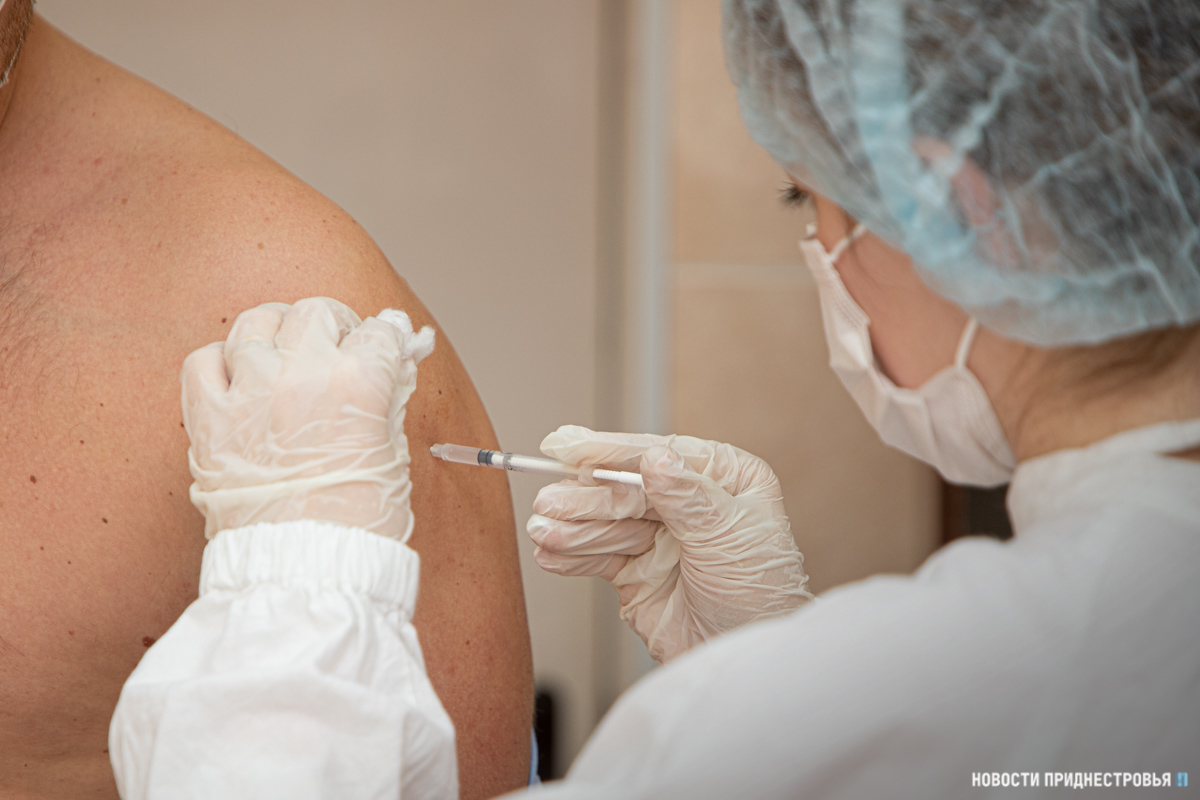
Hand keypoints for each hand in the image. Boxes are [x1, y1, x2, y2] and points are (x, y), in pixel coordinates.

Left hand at [181, 297, 434, 540]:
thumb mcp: (392, 452)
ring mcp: (250, 393)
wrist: (305, 570)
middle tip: (337, 347)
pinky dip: (222, 360)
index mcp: (359, 383)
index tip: (383, 345)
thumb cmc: (358, 522)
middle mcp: (302, 375)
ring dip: (277, 333)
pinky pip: (204, 359)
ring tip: (285, 354)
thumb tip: (391, 365)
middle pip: (315, 313)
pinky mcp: (209, 418)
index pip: (378, 332)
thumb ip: (388, 400)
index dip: (386, 338)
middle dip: (333, 327)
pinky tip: (240, 376)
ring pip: (256, 323)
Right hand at [527, 426, 811, 662]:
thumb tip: (655, 458)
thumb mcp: (728, 538)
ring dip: (573, 528)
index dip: (610, 450)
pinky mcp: (638, 573)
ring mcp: (661, 538)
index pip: (661, 455)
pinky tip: (550, 554)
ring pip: (608, 523)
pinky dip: (573, 556)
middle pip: (627, 489)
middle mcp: (690, 503)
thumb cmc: (761, 598)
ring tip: (543, 531)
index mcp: (725, 478)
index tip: (564, 445)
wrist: (745, 663)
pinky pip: (599, 557)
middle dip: (586, 498)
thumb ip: (687, 497)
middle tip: (548, 503)